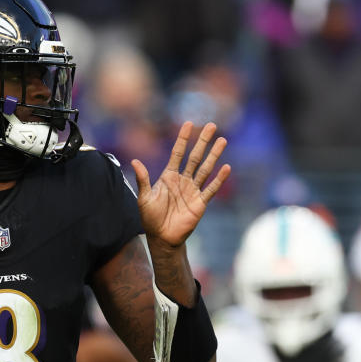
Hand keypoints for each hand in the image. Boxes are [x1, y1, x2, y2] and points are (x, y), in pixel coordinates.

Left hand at [132, 121, 230, 249]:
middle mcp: (183, 180)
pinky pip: (210, 189)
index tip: (188, 124)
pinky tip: (226, 167)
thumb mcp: (143, 198)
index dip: (182, 139)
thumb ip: (143, 179)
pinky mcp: (200, 203)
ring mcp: (192, 190)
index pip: (177, 153)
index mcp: (168, 176)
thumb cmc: (150, 218)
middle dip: (202, 141)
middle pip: (195, 157)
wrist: (161, 238)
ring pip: (205, 169)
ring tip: (222, 140)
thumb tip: (135, 161)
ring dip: (214, 155)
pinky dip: (218, 179)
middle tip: (211, 125)